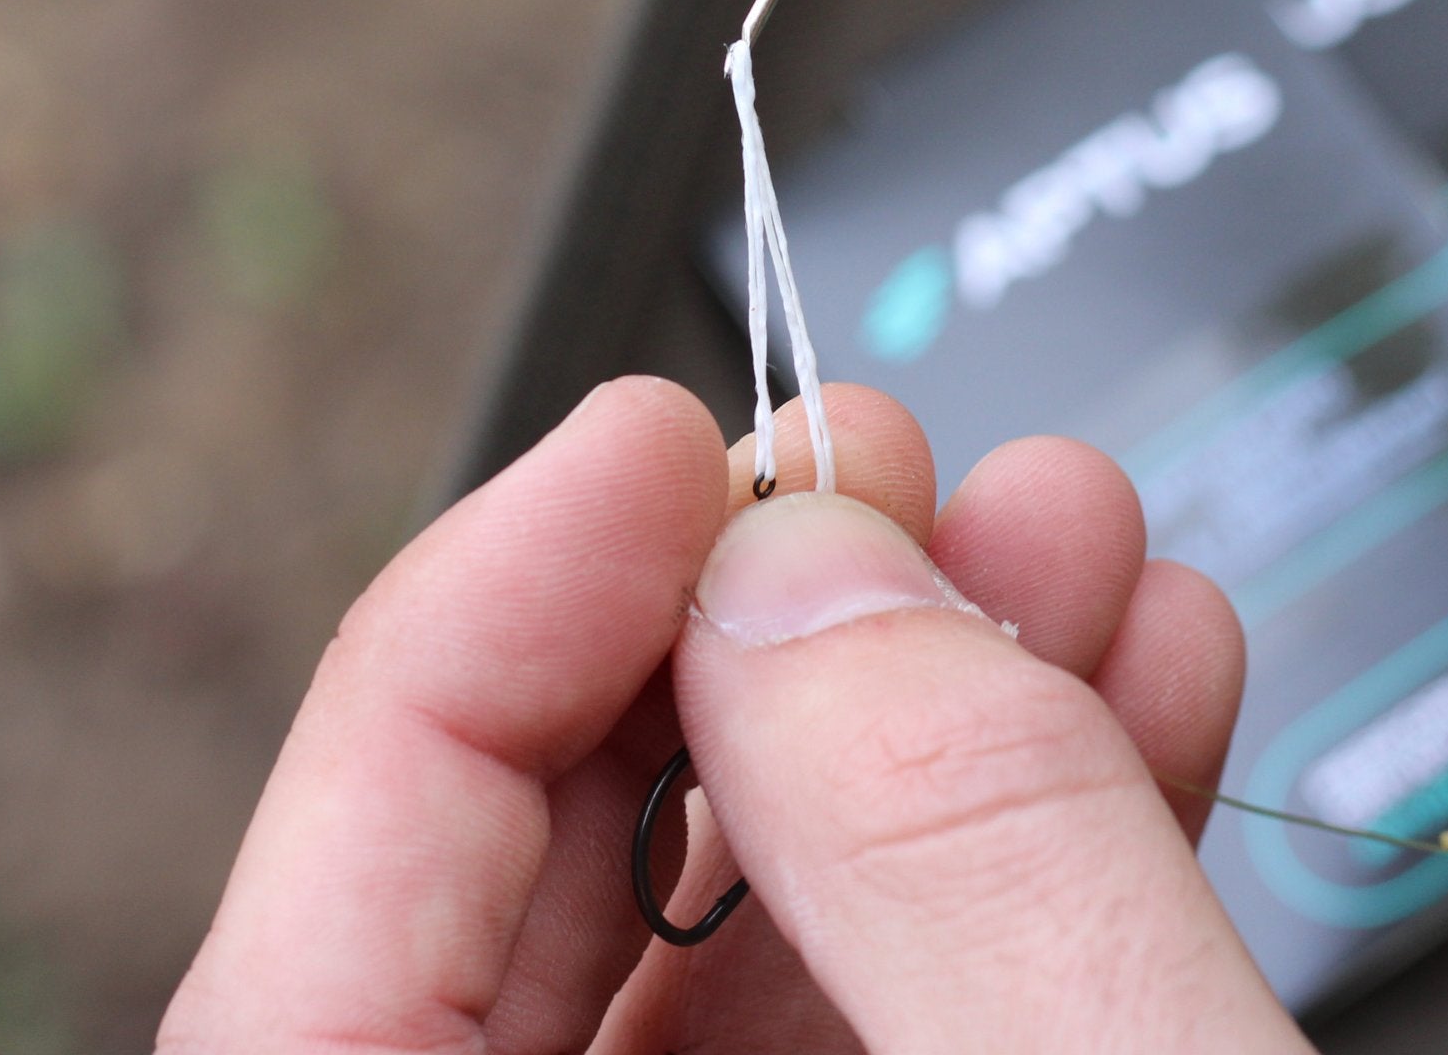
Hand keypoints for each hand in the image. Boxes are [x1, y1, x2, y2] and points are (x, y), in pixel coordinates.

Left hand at [159, 376, 1309, 1052]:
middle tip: (878, 478)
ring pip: (752, 952)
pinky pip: (902, 1010)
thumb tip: (817, 575)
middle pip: (543, 906)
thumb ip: (954, 871)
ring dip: (927, 719)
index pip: (319, 948)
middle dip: (748, 639)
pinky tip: (1128, 695)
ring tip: (1063, 551)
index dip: (476, 640)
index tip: (648, 448)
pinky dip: (1022, 853)